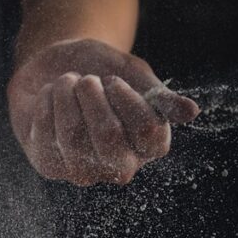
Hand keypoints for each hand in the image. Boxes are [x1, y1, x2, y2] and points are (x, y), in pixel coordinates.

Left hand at [7, 38, 199, 185]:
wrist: (53, 66)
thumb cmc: (99, 69)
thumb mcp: (131, 72)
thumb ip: (158, 94)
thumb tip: (192, 113)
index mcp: (149, 145)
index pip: (149, 132)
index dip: (128, 99)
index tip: (112, 79)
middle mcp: (119, 166)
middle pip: (109, 136)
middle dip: (94, 98)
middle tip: (87, 80)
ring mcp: (84, 171)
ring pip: (73, 135)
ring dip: (66, 96)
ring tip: (67, 82)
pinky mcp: (50, 167)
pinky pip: (45, 135)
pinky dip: (46, 103)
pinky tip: (49, 95)